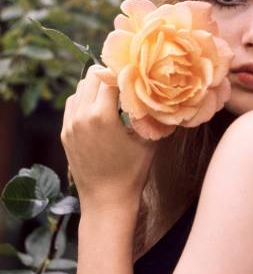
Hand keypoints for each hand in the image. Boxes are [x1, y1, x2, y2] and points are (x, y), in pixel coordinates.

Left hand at [60, 65, 157, 215]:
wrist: (106, 200)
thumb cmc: (132, 172)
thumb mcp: (148, 142)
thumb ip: (152, 115)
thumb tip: (165, 96)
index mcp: (102, 115)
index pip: (110, 77)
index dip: (125, 73)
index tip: (137, 74)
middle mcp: (82, 116)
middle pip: (92, 77)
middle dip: (110, 76)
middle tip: (127, 82)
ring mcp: (70, 124)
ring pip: (80, 88)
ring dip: (96, 87)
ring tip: (113, 95)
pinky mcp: (65, 132)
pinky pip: (72, 104)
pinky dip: (85, 99)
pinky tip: (100, 108)